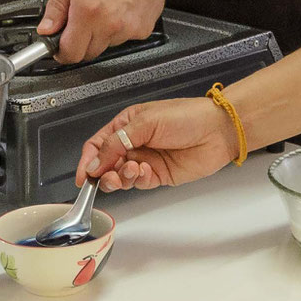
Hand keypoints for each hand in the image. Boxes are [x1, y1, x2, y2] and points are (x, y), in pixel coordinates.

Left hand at [36, 0, 170, 63]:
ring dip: (101, 33)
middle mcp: (109, 24)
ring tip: (105, 4)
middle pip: (88, 53)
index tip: (59, 44)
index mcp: (87, 11)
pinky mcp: (144, 28)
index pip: (70, 53)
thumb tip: (47, 29)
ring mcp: (128, 29)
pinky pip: (124, 37)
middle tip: (82, 17)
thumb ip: (56, 5)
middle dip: (80, 40)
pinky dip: (119, 27)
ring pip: (106, 45)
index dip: (60, 51)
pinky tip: (121, 5)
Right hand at [76, 97, 238, 192]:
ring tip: (133, 171)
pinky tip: (146, 172)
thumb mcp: (146, 122)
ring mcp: (145, 160)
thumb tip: (94, 163)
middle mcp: (133, 143)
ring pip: (121, 177)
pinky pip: (139, 183)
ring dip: (121, 178)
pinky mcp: (157, 175)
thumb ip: (116, 143)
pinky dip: (138, 180)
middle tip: (110, 177)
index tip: (83, 176)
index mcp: (126, 125)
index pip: (98, 144)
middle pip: (106, 164)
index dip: (88, 161)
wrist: (217, 131)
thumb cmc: (185, 117)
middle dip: (104, 174)